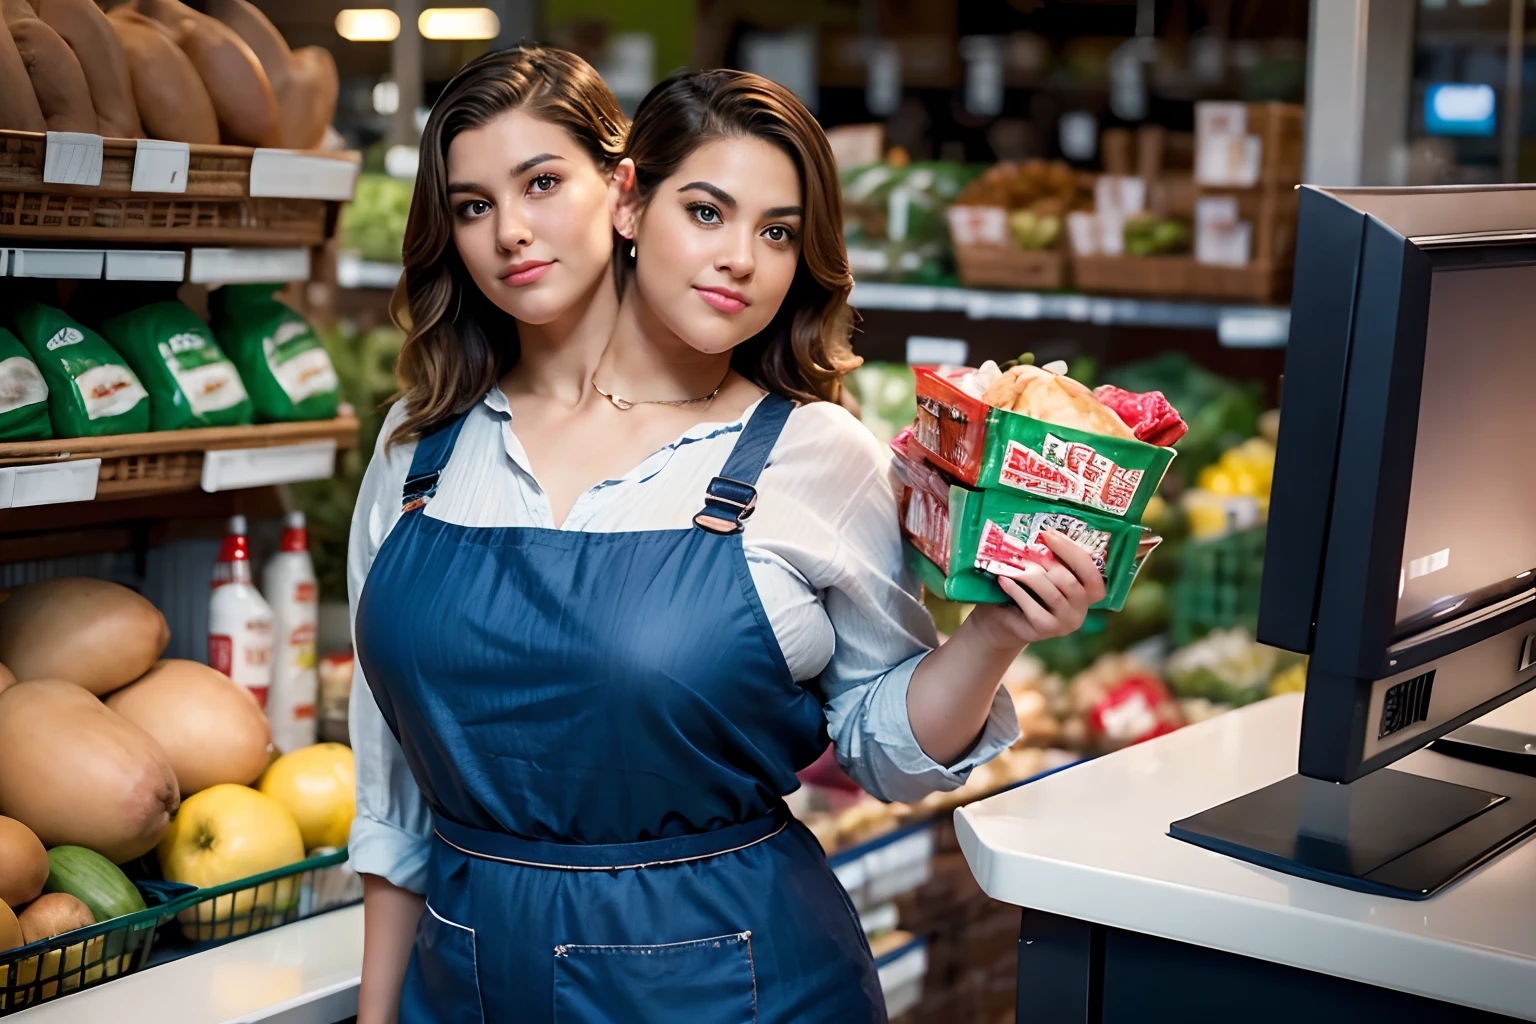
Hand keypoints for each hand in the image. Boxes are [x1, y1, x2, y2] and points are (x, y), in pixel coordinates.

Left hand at [967, 531, 1106, 648]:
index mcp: (1087, 593)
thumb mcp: (1043, 574)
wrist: (1003, 620)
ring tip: (1014, 562)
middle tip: (1028, 549)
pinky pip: (1032, 608)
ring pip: (1052, 595)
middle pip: (1070, 582)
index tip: (1049, 533)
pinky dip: (1017, 591)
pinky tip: (1003, 579)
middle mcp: (1081, 610)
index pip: (1091, 573)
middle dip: (1048, 562)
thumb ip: (1051, 560)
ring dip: (1031, 575)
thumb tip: (1044, 534)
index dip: (1072, 551)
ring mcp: (1065, 623)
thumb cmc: (1027, 591)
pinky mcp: (1045, 630)